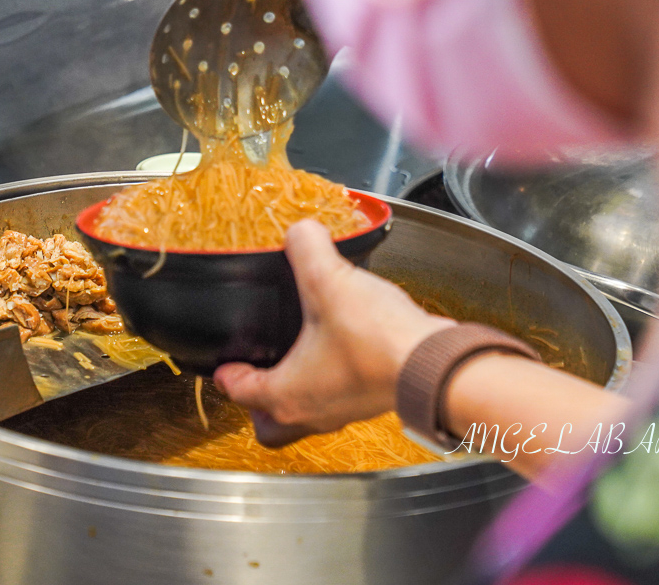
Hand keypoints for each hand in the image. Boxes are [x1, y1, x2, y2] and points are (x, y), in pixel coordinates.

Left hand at [213, 219, 452, 446]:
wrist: (435, 365)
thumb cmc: (376, 341)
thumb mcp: (328, 281)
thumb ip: (307, 249)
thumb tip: (299, 231)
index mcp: (287, 395)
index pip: (241, 393)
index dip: (227, 375)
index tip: (223, 365)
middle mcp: (313, 413)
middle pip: (272, 427)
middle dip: (259, 407)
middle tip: (258, 377)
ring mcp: (346, 412)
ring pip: (308, 417)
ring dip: (298, 394)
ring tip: (298, 359)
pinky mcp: (373, 401)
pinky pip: (341, 402)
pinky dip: (333, 383)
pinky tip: (342, 350)